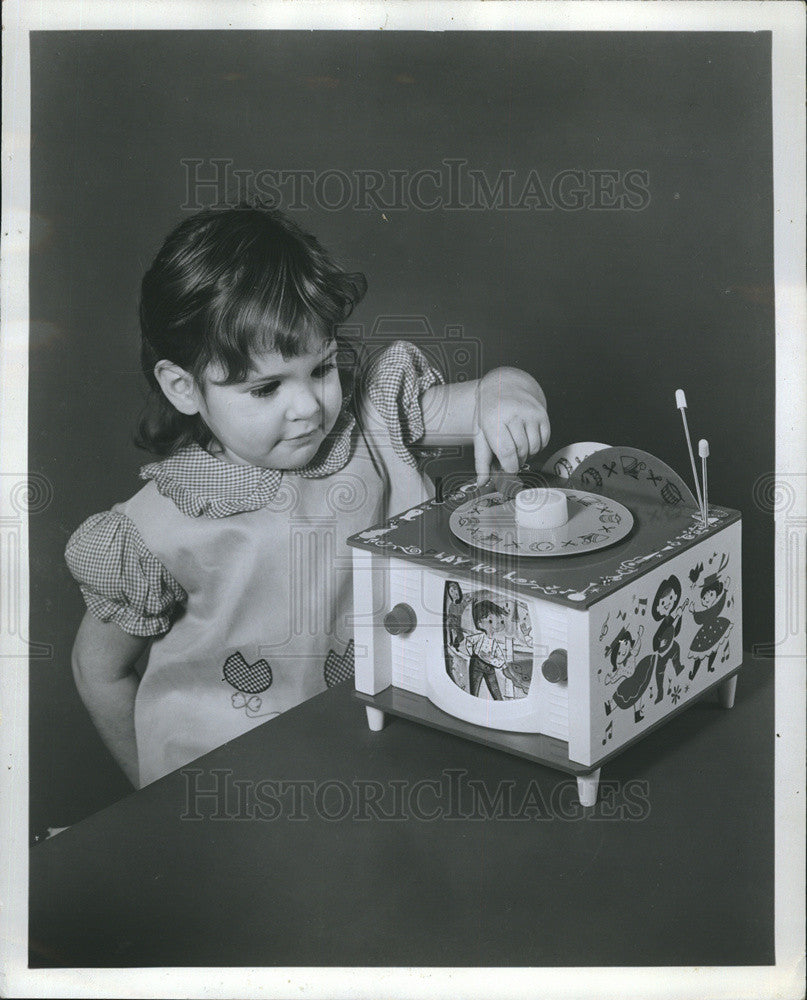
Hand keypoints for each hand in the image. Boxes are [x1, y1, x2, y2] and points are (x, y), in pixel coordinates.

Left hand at [474, 368, 549, 486]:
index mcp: (494, 418)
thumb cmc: (490, 412)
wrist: (504, 386)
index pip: (506, 451)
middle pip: (521, 451)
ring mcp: (530, 413)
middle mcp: (514, 413)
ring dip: (526, 454)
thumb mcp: (481, 433)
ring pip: (533, 448)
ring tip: (517, 444)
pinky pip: (544, 441)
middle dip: (515, 460)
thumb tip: (482, 482)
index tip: (507, 470)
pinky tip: (526, 438)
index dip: (509, 467)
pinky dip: (536, 446)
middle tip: (509, 455)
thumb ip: (481, 459)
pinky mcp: (542, 414)